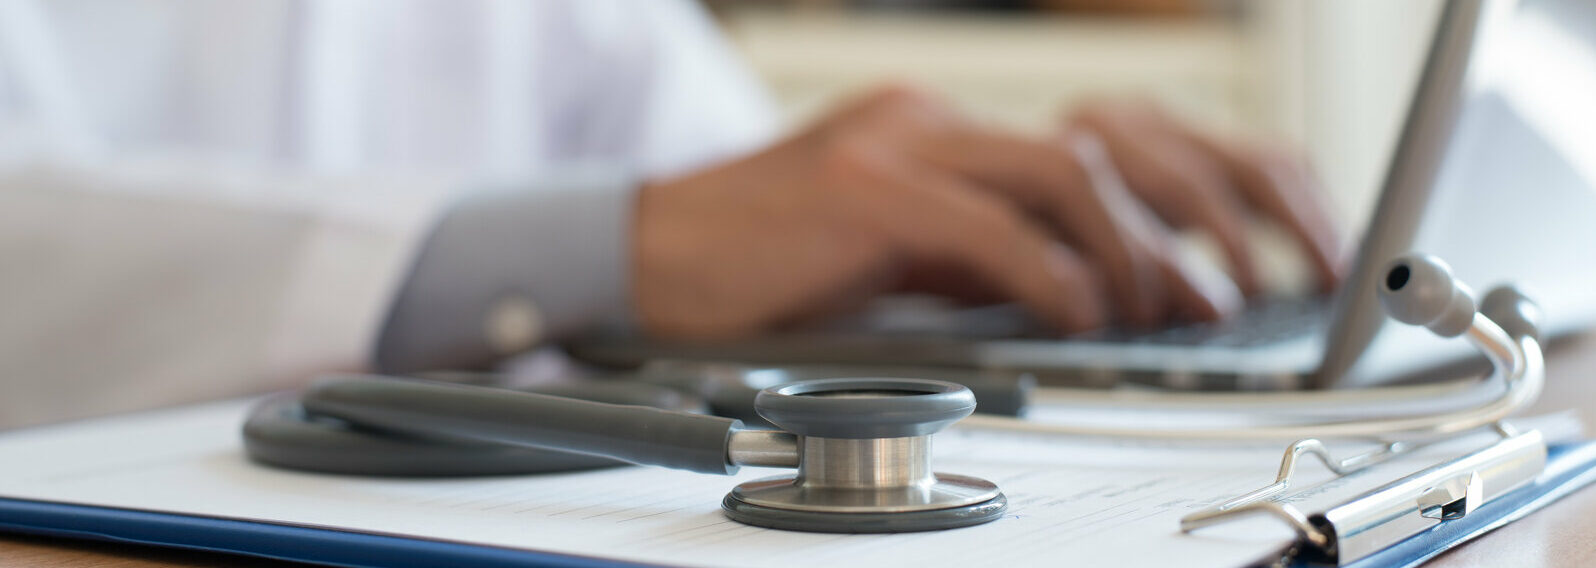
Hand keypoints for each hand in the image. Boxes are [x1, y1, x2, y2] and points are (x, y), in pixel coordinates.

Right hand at [632, 86, 1328, 338]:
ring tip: (1154, 311)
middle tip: (1226, 289)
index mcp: (940, 129)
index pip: (1091, 144)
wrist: (648, 253)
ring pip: (1062, 174)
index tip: (1220, 262)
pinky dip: (1051, 275)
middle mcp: (930, 119)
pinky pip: (992, 226)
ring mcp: (898, 143)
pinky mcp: (865, 188)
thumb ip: (980, 258)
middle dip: (1184, 218)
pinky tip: (1079, 316)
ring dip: (1129, 251)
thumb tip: (1079, 292)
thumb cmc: (763, 262)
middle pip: (1102, 144)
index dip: (1172, 199)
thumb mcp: (896, 253)